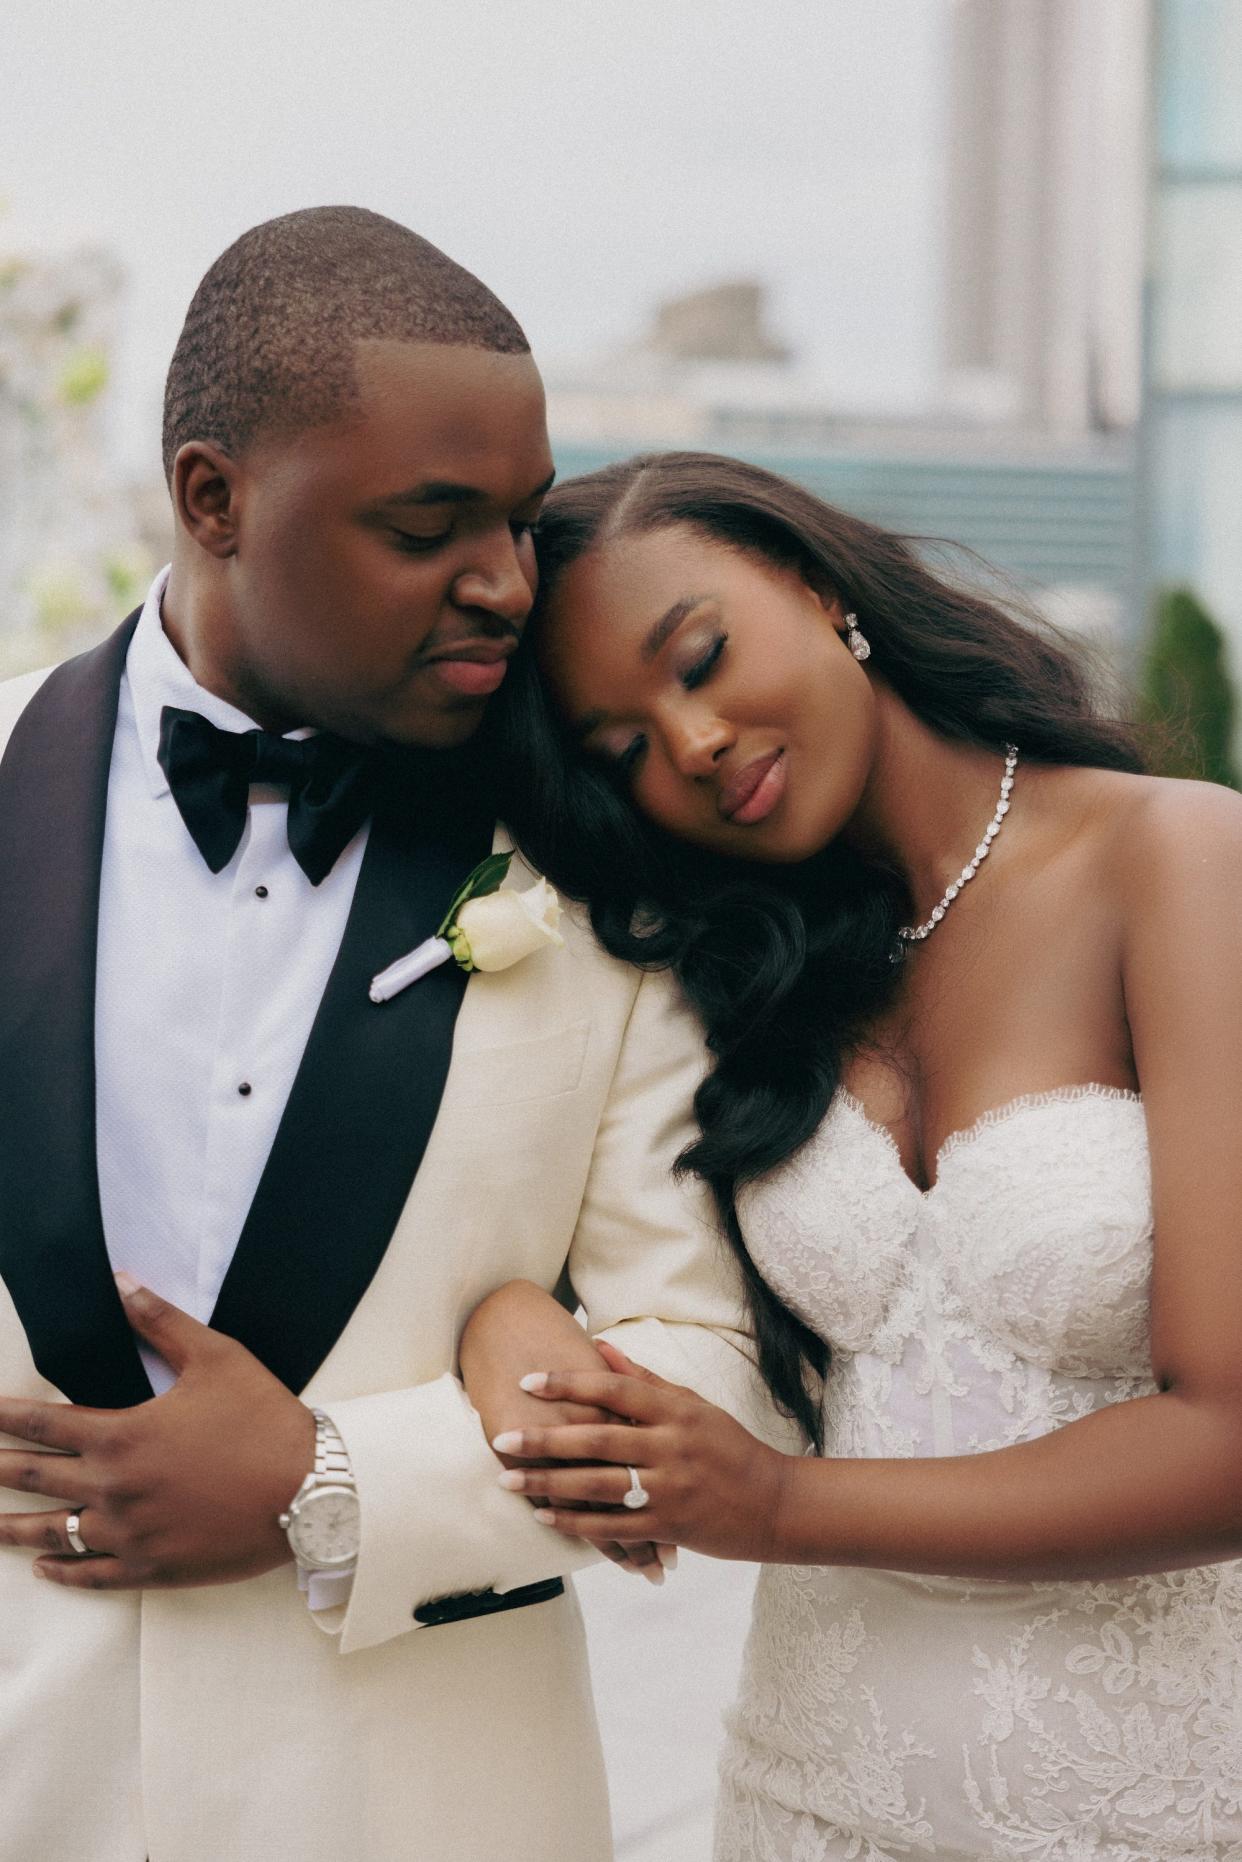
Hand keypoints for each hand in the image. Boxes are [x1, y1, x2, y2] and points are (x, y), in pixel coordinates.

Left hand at [0, 1275, 314, 1589]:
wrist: (309, 1490)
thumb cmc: (263, 1419)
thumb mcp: (217, 1357)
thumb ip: (161, 1322)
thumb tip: (121, 1283)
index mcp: (122, 1436)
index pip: (42, 1424)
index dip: (2, 1418)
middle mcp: (113, 1489)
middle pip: (33, 1480)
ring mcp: (129, 1535)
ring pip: (52, 1534)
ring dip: (12, 1528)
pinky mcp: (152, 1569)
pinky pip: (91, 1575)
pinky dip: (62, 1571)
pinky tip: (45, 1567)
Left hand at [491, 1343, 792, 1562]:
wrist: (774, 1503)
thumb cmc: (728, 1447)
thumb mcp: (692, 1405)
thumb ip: (642, 1380)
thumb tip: (598, 1347)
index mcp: (675, 1411)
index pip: (613, 1390)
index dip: (568, 1383)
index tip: (528, 1381)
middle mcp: (671, 1446)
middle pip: (597, 1439)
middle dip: (545, 1440)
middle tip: (501, 1438)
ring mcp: (670, 1488)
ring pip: (598, 1485)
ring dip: (549, 1484)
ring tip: (509, 1481)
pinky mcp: (669, 1526)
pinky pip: (613, 1527)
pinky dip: (577, 1524)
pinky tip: (546, 1518)